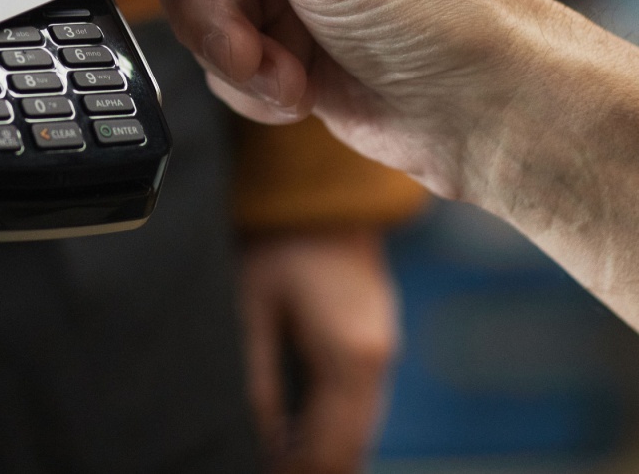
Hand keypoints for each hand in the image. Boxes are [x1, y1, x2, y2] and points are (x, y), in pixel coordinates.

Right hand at [80, 0, 565, 198]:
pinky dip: (248, 80)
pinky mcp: (288, 35)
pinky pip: (221, 54)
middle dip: (205, 3)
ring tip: (281, 70)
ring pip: (197, 6)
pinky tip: (298, 89)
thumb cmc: (435, 5)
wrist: (492, 111)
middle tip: (241, 32)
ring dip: (229, 50)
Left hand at [240, 229, 398, 473]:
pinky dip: (336, 424)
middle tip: (269, 467)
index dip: (297, 471)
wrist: (326, 192)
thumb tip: (261, 434)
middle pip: (353, 446)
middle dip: (314, 467)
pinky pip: (362, 403)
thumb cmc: (282, 242)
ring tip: (278, 457)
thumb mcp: (254, 306)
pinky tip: (299, 429)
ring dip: (326, 449)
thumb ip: (257, 375)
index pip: (331, 447)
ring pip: (362, 429)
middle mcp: (378, 360)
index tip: (263, 471)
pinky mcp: (379, 340)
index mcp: (349, 356)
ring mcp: (384, 350)